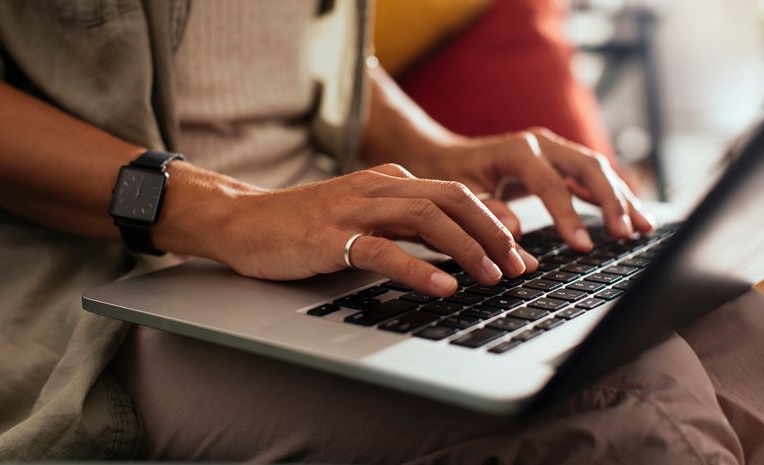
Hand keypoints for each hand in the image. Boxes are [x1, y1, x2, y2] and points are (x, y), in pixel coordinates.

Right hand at [169, 163, 538, 296]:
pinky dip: (419, 267)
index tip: (520, 253)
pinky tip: (444, 286)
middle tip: (519, 266)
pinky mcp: (331, 236)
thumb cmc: (304, 226)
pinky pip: (384, 249)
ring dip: (467, 248)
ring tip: (492, 276)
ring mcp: (354, 209)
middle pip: (452, 199)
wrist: (243, 222)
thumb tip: (455, 247)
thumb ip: (404, 225)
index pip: (456, 193)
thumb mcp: (363, 217)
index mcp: (389, 182)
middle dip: (493, 232)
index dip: (495, 222)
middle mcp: (378, 188)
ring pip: (427, 218)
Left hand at [415, 127, 655, 250]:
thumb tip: (514, 233)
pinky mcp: (559, 159)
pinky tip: (630, 215)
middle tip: (627, 234)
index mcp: (518, 151)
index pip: (551, 184)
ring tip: (644, 227)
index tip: (583, 246)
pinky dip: (612, 194)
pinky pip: (592, 175)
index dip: (569, 216)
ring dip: (621, 197)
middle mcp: (541, 144)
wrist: (445, 155)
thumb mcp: (462, 197)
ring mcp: (553, 148)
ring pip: (597, 169)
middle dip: (611, 201)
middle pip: (588, 167)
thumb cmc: (452, 178)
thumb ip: (486, 212)